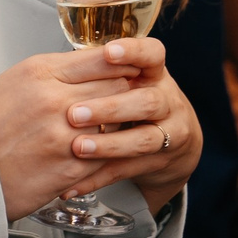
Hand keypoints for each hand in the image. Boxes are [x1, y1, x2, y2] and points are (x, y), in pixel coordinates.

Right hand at [0, 40, 199, 220]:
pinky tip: (108, 149)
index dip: (122, 64)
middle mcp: (55, 101)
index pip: (103, 58)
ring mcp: (66, 136)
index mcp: (41, 73)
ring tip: (118, 123)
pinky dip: (113, 150)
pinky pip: (111, 152)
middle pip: (118, 86)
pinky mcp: (74, 167)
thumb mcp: (15, 81)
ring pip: (119, 120)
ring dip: (121, 122)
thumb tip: (95, 61)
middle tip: (128, 97)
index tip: (129, 67)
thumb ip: (55, 70)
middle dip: (125, 91)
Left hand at [55, 37, 201, 212]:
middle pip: (148, 102)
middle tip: (75, 113)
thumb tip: (60, 64)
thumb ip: (103, 71)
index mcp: (155, 75)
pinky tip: (72, 185)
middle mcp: (167, 102)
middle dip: (111, 107)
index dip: (134, 52)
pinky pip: (126, 172)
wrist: (176, 141)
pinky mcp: (158, 163)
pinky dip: (97, 179)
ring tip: (77, 148)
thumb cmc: (138, 101)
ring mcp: (169, 134)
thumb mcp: (132, 79)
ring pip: (143, 140)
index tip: (109, 53)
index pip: (153, 54)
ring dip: (108, 145)